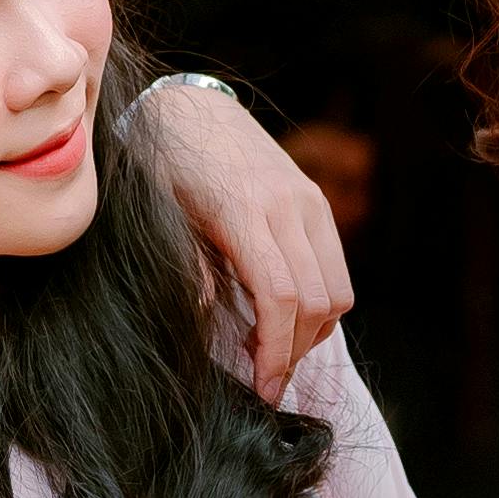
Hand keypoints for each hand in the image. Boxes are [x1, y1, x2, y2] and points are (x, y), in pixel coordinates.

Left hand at [137, 74, 348, 394]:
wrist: (191, 110)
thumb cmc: (164, 167)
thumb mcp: (161, 218)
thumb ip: (188, 266)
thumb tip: (206, 318)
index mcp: (243, 211)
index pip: (280, 297)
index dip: (276, 351)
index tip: (263, 387)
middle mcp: (288, 206)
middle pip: (316, 302)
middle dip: (294, 352)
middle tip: (266, 381)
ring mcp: (309, 202)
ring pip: (337, 291)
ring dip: (312, 332)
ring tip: (274, 351)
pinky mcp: (317, 203)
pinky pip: (336, 270)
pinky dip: (320, 304)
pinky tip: (285, 316)